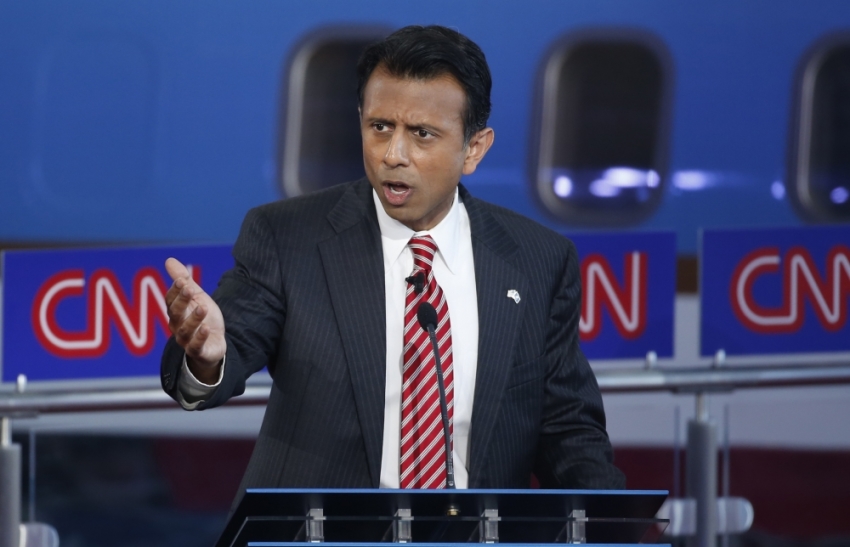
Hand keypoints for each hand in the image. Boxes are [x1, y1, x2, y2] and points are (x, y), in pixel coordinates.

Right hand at [164, 257, 226, 383]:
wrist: (214, 343)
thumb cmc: (202, 317)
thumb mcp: (196, 297)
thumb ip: (184, 281)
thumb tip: (169, 260)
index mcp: (176, 311)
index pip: (171, 300)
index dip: (175, 291)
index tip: (182, 281)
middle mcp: (177, 325)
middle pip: (175, 313)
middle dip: (182, 301)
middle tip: (190, 289)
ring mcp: (186, 340)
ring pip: (185, 330)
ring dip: (193, 319)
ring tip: (203, 307)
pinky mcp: (198, 351)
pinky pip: (196, 346)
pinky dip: (200, 338)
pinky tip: (206, 328)